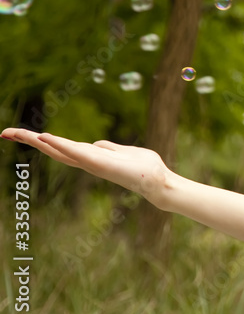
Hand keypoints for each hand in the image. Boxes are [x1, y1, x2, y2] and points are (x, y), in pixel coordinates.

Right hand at [2, 128, 171, 208]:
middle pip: (53, 149)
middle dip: (28, 140)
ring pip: (60, 150)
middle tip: (4, 132)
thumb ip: (109, 148)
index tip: (19, 133)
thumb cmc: (144, 168)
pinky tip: (45, 138)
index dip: (40, 140)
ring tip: (17, 133)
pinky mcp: (99, 164)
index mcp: (91, 157)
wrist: (158, 182)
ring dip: (38, 141)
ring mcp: (91, 163)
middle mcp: (87, 161)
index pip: (61, 147)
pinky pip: (76, 153)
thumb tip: (97, 144)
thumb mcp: (124, 152)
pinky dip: (60, 145)